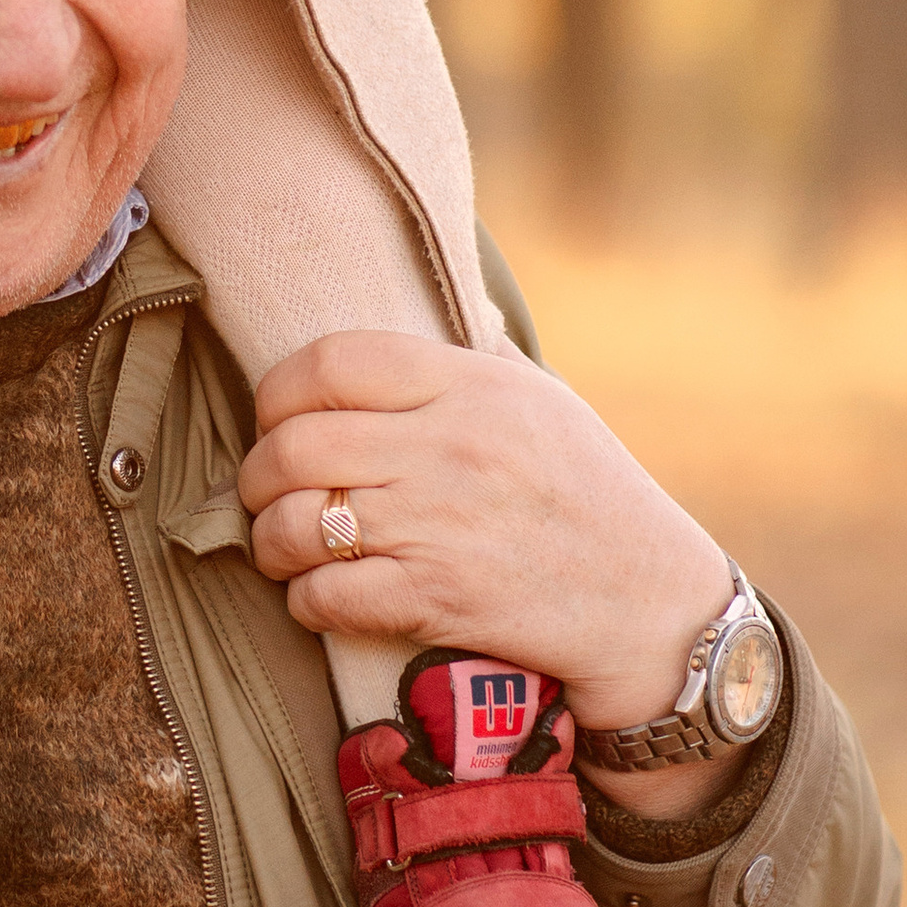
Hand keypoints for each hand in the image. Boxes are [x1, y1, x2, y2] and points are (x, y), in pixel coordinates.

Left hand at [237, 329, 743, 813]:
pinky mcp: (437, 599)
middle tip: (263, 491)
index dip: (280, 389)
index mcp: (470, 386)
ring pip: (296, 523)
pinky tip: (317, 596)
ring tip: (281, 547)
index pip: (334, 361)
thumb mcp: (546, 400)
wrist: (649, 605)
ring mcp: (439, 525)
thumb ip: (483, 356)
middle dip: (258, 474)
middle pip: (295, 445)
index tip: (276, 416)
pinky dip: (305, 600)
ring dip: (270, 541)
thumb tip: (462, 301)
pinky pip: (326, 595)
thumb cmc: (592, 495)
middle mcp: (448, 448)